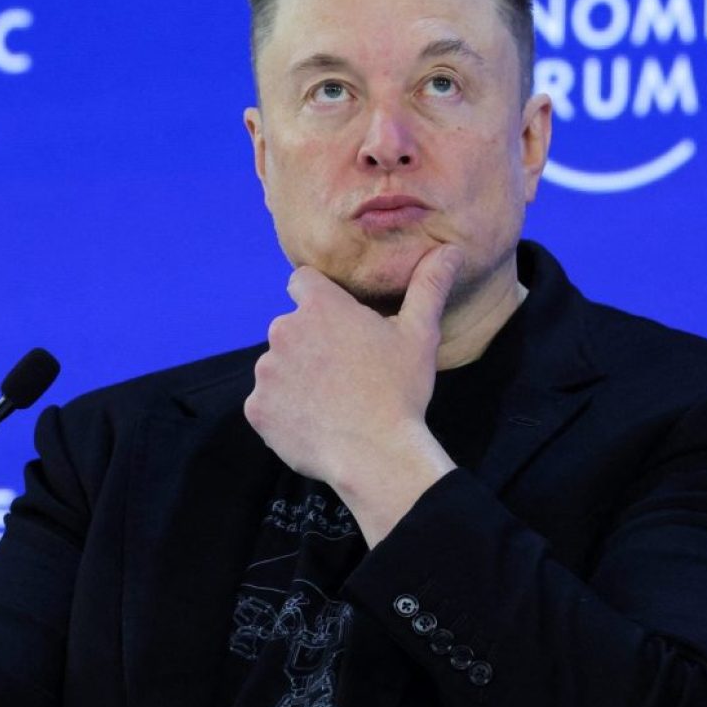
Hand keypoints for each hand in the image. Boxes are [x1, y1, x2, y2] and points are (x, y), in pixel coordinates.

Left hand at [244, 244, 463, 544]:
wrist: (375, 456)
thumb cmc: (400, 391)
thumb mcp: (420, 335)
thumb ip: (428, 287)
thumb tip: (450, 250)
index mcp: (320, 306)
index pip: (303, 281)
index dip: (320, 299)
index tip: (339, 322)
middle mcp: (283, 330)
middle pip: (292, 327)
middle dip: (311, 343)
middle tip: (345, 371)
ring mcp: (266, 371)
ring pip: (278, 366)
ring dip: (296, 377)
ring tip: (331, 401)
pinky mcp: (256, 408)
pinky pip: (267, 403)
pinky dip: (284, 411)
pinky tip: (314, 423)